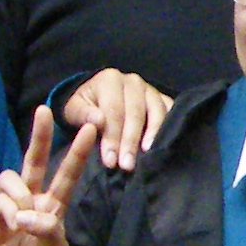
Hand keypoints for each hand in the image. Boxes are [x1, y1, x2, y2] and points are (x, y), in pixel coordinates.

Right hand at [0, 107, 97, 245]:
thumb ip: (49, 229)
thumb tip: (28, 212)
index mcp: (53, 209)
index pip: (66, 175)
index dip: (76, 153)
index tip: (90, 128)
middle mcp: (31, 202)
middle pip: (34, 162)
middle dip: (39, 136)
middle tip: (44, 110)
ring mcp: (8, 208)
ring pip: (12, 179)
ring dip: (20, 195)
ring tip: (23, 222)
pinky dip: (8, 209)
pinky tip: (12, 225)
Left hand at [59, 69, 173, 172]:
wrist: (98, 97)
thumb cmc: (86, 106)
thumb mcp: (75, 109)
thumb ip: (84, 114)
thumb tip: (98, 121)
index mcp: (110, 80)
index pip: (113, 111)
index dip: (112, 137)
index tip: (110, 161)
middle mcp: (133, 81)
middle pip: (135, 113)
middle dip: (130, 141)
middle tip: (127, 165)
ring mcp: (150, 89)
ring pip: (156, 111)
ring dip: (153, 135)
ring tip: (148, 156)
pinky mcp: (162, 98)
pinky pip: (170, 110)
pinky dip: (169, 125)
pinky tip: (165, 143)